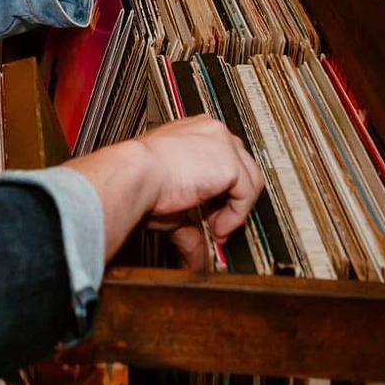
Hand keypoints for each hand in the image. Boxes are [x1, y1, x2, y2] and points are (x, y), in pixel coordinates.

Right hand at [134, 116, 263, 268]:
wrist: (134, 175)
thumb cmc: (139, 179)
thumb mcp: (171, 200)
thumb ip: (190, 221)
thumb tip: (195, 253)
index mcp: (194, 131)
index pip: (222, 157)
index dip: (220, 189)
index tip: (210, 212)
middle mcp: (212, 132)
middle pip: (241, 167)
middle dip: (231, 199)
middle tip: (214, 224)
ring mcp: (224, 144)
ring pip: (249, 181)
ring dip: (235, 211)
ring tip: (215, 229)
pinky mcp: (231, 164)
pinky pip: (246, 195)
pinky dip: (236, 216)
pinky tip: (217, 228)